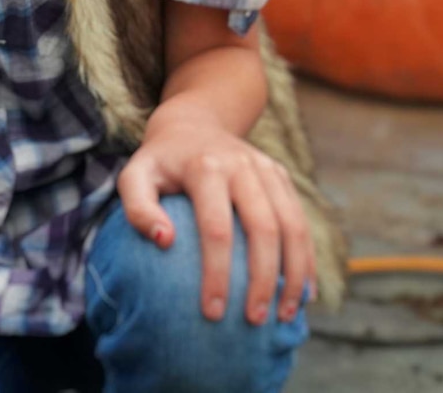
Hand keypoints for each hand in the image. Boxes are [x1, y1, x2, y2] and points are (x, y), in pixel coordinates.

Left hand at [116, 98, 315, 325]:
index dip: (217, 272)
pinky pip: (300, 218)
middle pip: (263, 227)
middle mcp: (243, 165)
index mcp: (206, 167)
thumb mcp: (135, 176)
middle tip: (255, 322)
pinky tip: (305, 291)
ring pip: (291, 223)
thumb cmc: (160, 162)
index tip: (212, 313)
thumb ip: (138, 208)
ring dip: (294, 272)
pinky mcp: (281, 175)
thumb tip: (165, 242)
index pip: (216, 227)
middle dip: (263, 279)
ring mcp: (267, 169)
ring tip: (285, 315)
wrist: (195, 121)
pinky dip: (307, 256)